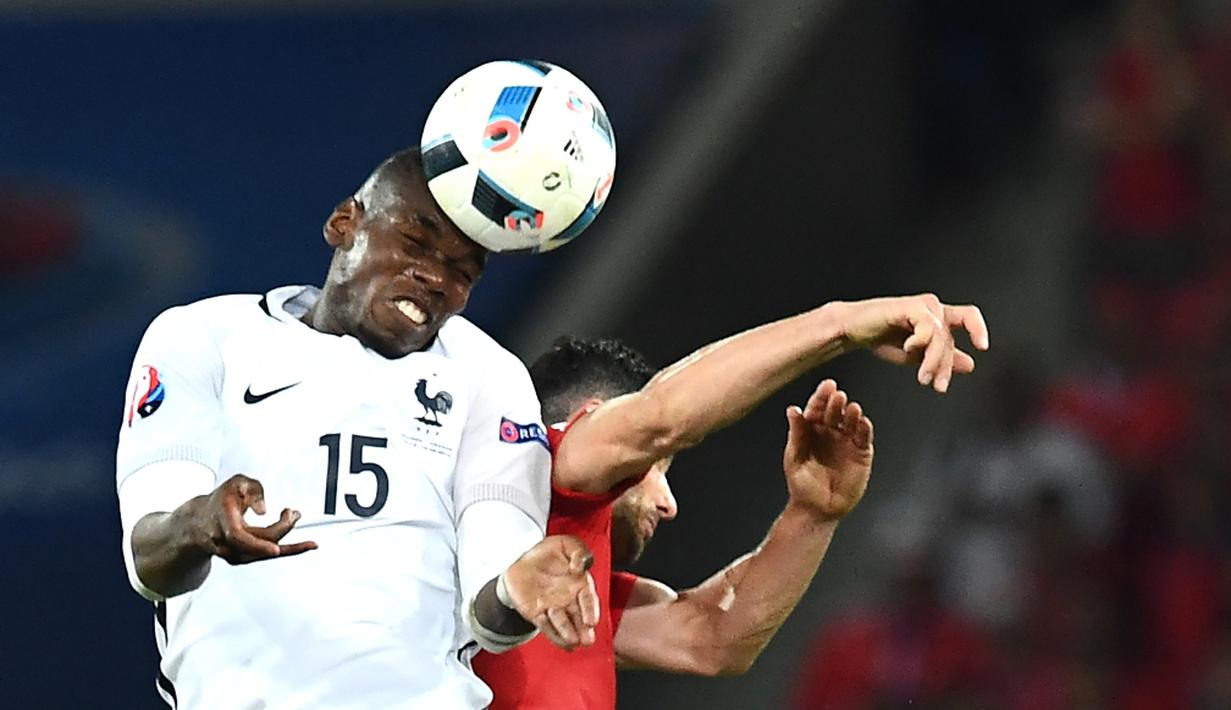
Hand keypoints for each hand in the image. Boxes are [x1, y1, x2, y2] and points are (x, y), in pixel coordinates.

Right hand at [198, 474, 317, 563]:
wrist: (200, 522)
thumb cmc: (222, 500)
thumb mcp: (236, 483)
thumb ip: (252, 489)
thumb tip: (263, 509)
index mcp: (222, 522)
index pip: (237, 537)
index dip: (257, 545)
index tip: (276, 549)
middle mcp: (226, 543)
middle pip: (259, 543)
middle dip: (282, 528)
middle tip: (294, 513)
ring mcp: (234, 554)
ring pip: (265, 553)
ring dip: (288, 540)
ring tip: (302, 527)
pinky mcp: (243, 558)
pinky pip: (267, 556)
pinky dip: (288, 550)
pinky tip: (306, 545)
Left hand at [502, 535, 599, 651]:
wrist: (522, 560)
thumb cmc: (548, 552)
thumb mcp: (566, 543)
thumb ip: (579, 551)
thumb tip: (580, 568)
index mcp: (579, 583)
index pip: (588, 598)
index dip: (591, 610)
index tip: (591, 621)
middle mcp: (568, 599)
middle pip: (578, 617)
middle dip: (584, 629)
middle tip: (588, 640)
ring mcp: (553, 608)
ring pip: (563, 623)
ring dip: (569, 634)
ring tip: (574, 642)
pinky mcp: (536, 613)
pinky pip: (545, 626)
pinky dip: (554, 636)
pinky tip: (564, 644)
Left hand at [783, 380, 872, 522]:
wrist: (816, 509)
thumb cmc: (801, 483)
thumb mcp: (795, 457)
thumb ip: (797, 433)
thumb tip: (792, 409)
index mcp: (812, 429)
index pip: (817, 408)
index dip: (821, 396)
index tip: (827, 385)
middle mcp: (830, 431)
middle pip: (835, 412)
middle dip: (836, 402)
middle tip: (838, 395)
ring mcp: (846, 441)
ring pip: (851, 422)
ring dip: (852, 414)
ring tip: (851, 408)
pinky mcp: (861, 453)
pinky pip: (863, 438)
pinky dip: (864, 429)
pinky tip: (863, 422)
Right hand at [832, 293, 988, 392]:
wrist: (852, 329)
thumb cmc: (882, 338)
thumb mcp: (918, 355)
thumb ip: (942, 359)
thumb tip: (970, 364)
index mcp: (937, 318)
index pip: (968, 317)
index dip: (978, 329)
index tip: (982, 348)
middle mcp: (932, 309)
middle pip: (950, 337)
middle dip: (944, 365)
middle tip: (937, 385)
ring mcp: (921, 306)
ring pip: (940, 335)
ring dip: (933, 360)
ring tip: (921, 377)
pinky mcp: (909, 306)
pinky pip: (927, 326)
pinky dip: (920, 341)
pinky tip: (908, 348)